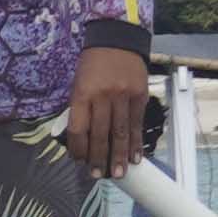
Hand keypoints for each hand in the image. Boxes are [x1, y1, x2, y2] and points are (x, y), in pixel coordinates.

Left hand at [68, 49, 154, 178]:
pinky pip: (137, 124)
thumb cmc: (92, 65)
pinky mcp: (139, 96)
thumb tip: (81, 139)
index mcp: (82, 93)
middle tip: (99, 175)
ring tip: (118, 173)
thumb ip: (80, 109)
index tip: (79, 161)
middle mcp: (102, 96)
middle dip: (99, 158)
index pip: (79, 128)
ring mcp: (123, 96)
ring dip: (119, 156)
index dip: (78, 148)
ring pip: (121, 132)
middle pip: (101, 134)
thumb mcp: (77, 83)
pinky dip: (136, 143)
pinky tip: (135, 157)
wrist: (116, 41)